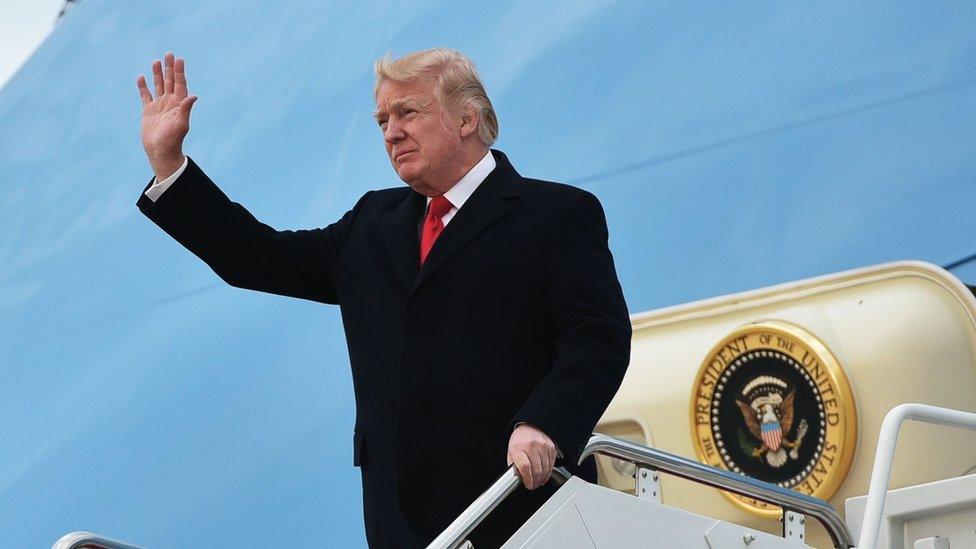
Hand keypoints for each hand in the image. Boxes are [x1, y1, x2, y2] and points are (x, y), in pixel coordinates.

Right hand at [136, 52, 197, 179]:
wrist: (161, 152)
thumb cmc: (173, 140)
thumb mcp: (181, 124)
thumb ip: (185, 109)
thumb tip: (193, 96)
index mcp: (178, 104)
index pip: (180, 84)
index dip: (179, 72)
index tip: (179, 59)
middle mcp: (169, 103)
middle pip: (169, 82)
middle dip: (169, 68)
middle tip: (169, 54)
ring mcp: (159, 106)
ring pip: (158, 86)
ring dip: (157, 74)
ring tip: (156, 62)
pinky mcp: (148, 112)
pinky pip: (145, 96)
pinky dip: (143, 87)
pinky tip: (141, 77)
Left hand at [507, 424, 555, 489]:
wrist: (530, 426)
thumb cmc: (520, 440)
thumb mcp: (511, 452)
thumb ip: (513, 465)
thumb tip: (517, 478)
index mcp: (519, 447)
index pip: (525, 467)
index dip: (527, 479)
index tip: (527, 484)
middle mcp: (532, 446)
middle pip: (536, 470)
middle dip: (535, 482)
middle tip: (532, 485)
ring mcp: (543, 446)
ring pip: (545, 469)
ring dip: (542, 479)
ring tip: (538, 482)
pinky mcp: (551, 447)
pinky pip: (551, 465)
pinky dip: (548, 473)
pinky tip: (544, 475)